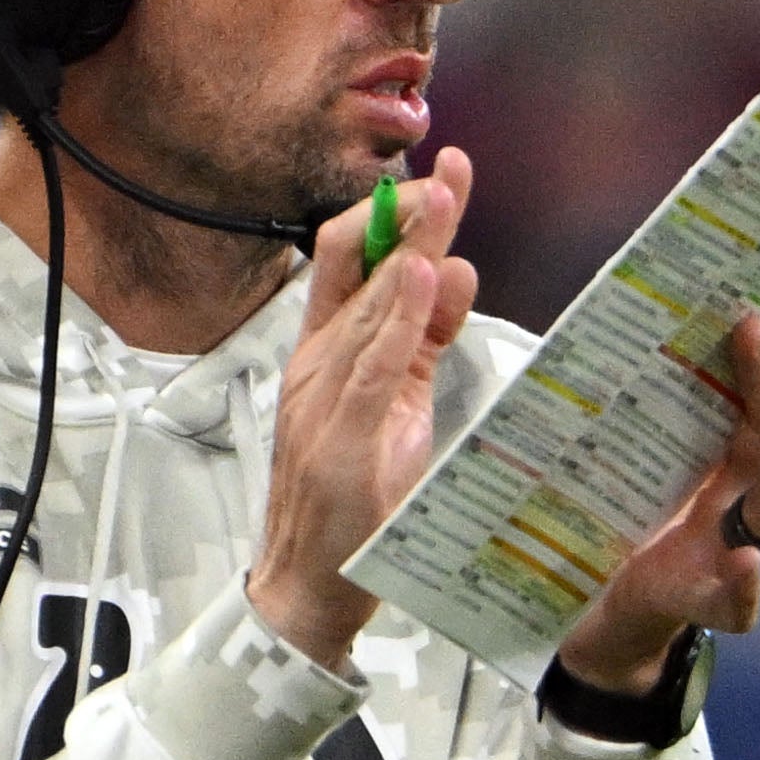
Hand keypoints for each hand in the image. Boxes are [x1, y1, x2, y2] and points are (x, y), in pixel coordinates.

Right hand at [247, 148, 478, 670]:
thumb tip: (452, 275)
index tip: (439, 176)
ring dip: (408, 248)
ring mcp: (324, 400)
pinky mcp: (343, 439)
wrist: (307, 585)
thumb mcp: (393, 405)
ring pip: (365, 305)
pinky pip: (373, 366)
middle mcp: (318, 366)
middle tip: (450, 174)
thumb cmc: (348, 503)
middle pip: (358, 270)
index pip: (350, 262)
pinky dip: (398, 318)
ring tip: (442, 200)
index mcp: (324, 354)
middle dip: (405, 216)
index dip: (390, 213)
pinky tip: (421, 277)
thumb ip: (420, 341)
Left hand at [554, 311, 759, 692]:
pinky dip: (746, 584)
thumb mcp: (636, 457)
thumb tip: (620, 327)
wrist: (601, 599)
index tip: (746, 320)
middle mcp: (744, 496)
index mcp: (730, 457)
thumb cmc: (629, 514)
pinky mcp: (705, 601)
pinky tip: (744, 562)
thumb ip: (642, 408)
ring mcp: (733, 549)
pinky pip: (740, 601)